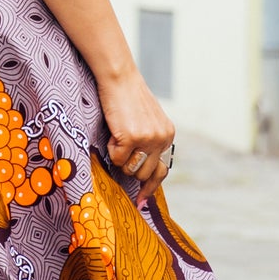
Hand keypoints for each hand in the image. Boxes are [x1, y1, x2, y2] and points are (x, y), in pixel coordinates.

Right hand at [99, 67, 174, 205]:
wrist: (119, 78)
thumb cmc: (126, 97)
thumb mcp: (146, 120)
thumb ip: (148, 142)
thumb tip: (139, 169)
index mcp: (167, 135)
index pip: (162, 170)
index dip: (151, 187)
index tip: (141, 202)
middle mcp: (162, 139)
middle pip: (145, 173)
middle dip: (129, 168)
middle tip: (120, 151)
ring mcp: (148, 139)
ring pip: (131, 169)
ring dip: (120, 158)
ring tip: (117, 136)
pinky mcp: (132, 138)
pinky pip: (117, 158)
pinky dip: (111, 148)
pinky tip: (113, 130)